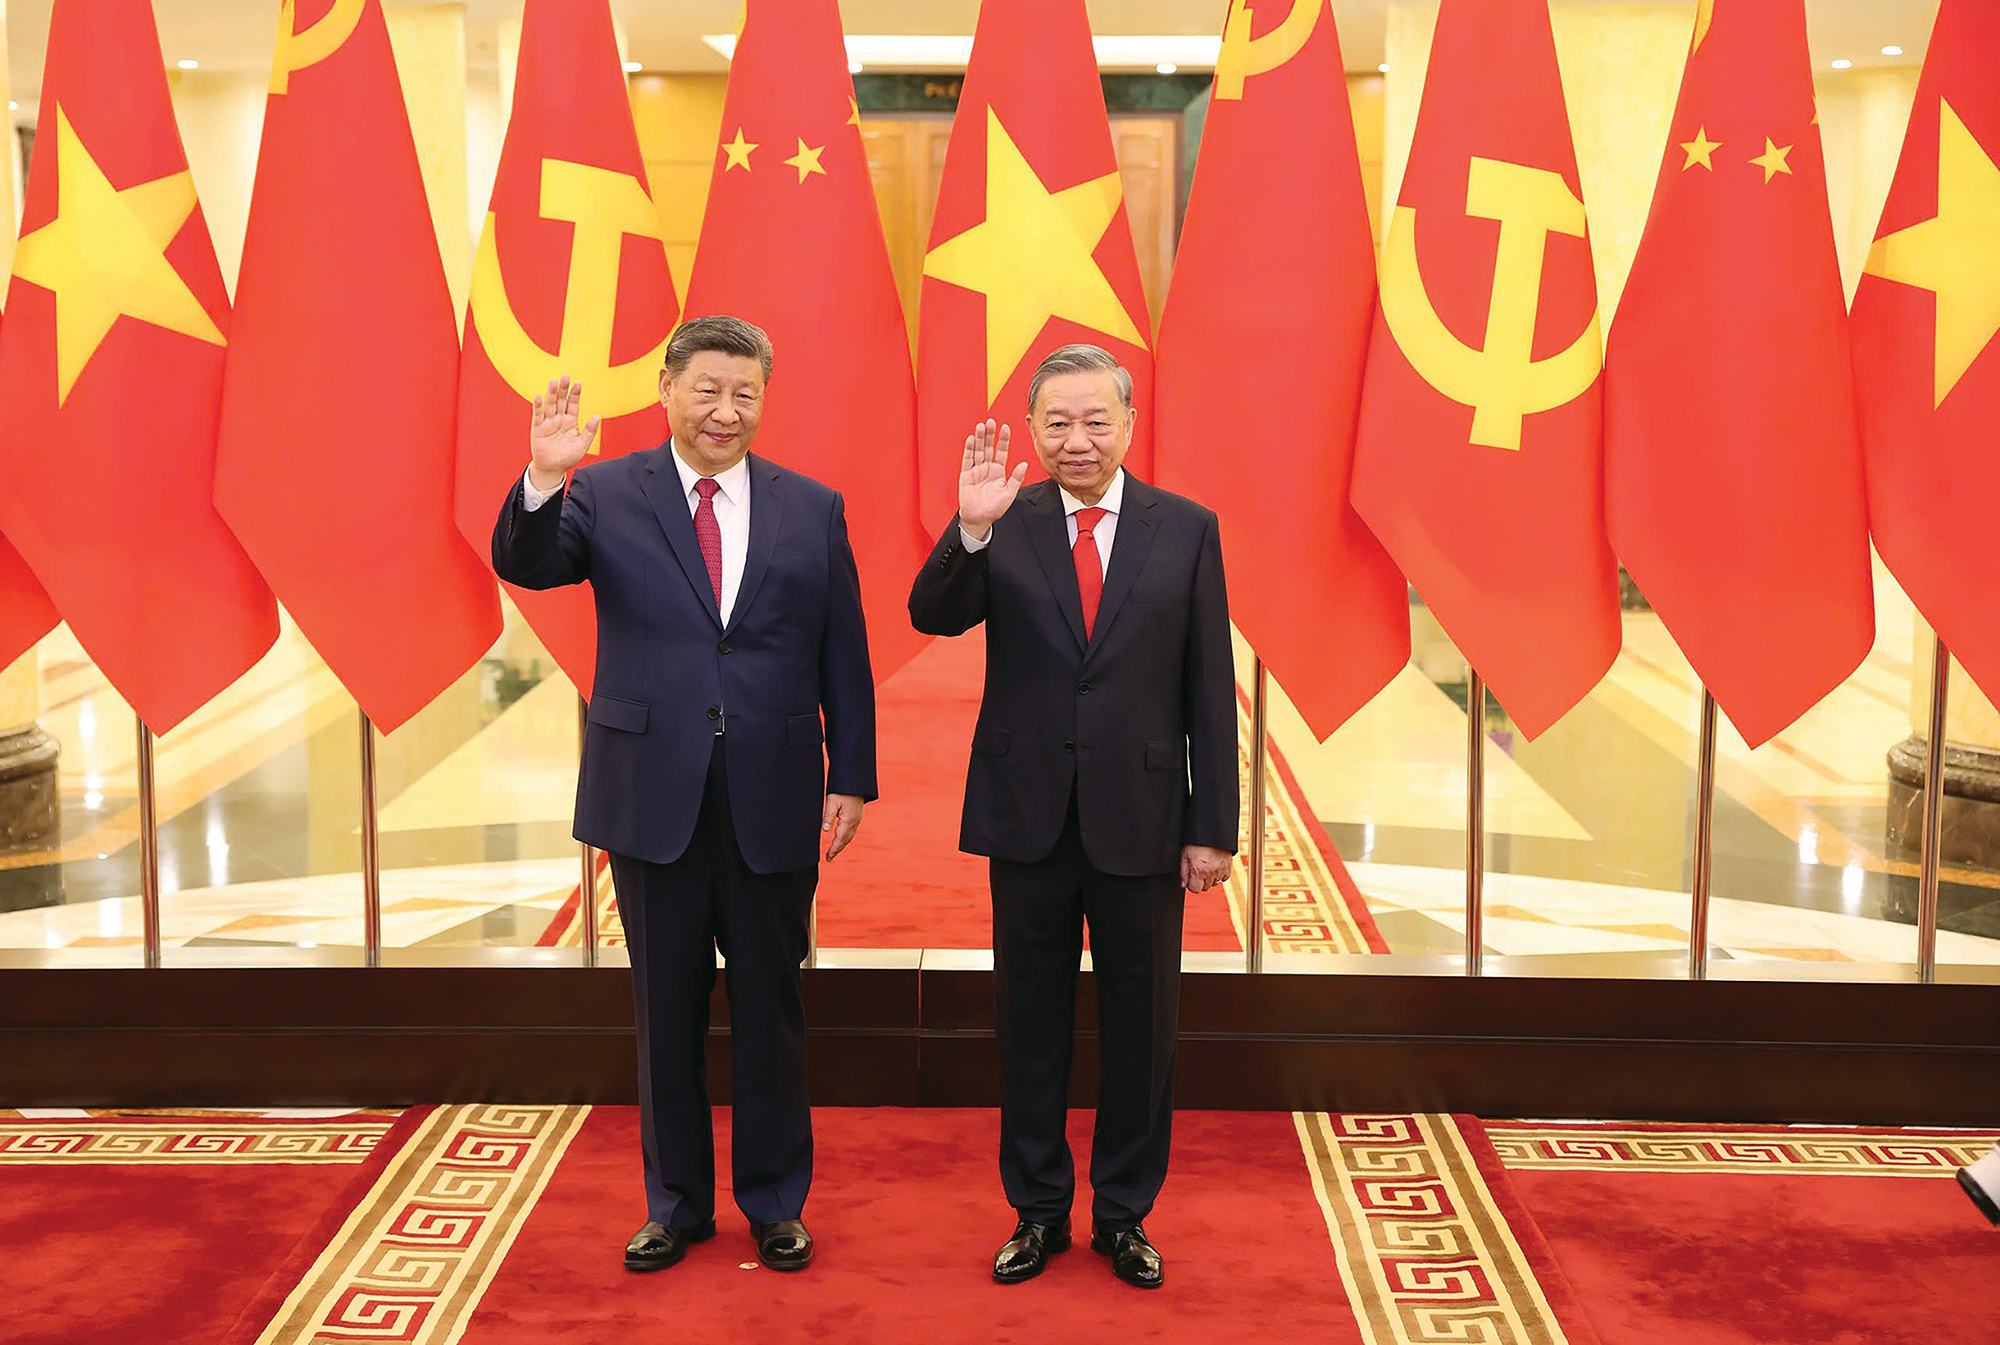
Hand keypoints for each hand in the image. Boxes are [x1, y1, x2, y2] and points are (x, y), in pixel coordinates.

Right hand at [529, 375, 599, 489]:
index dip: (575, 394)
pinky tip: (539, 396)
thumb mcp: (582, 444)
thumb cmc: (568, 457)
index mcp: (570, 421)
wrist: (553, 468)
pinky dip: (538, 406)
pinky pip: (538, 415)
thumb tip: (598, 416)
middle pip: (561, 401)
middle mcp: (559, 419)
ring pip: (550, 405)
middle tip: (566, 376)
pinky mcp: (538, 428)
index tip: (578, 384)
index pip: (573, 404)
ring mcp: (548, 422)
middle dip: (563, 389)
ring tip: (554, 382)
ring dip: (551, 393)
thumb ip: (589, 431)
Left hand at [822, 794, 864, 860]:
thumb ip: (828, 816)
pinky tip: (841, 838)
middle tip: (829, 858)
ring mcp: (857, 819)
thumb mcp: (831, 801)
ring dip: (842, 845)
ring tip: (834, 851)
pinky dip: (846, 838)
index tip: (828, 858)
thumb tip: (825, 830)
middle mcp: (854, 822)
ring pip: (849, 836)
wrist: (856, 782)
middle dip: (837, 850)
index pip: (840, 839)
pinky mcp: (858, 816)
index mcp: (848, 820)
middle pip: (846, 840)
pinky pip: (852, 831)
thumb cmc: (842, 790)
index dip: (834, 850)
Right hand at [958, 419, 1026, 538]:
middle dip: (990, 435)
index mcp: (998, 471)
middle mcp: (987, 468)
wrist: (980, 519)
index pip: (1001, 451)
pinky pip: (968, 460)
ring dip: (980, 439)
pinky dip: (969, 450)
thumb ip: (1016, 478)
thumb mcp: (1010, 493)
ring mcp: (976, 470)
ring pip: (978, 451)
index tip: (1005, 427)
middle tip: (991, 421)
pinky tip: (972, 439)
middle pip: (988, 448)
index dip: (1003, 440)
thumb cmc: (995, 508)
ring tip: (981, 426)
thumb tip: (1024, 464)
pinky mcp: (966, 475)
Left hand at [1180, 844, 1232, 893]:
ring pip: (1214, 883)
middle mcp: (1210, 873)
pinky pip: (1224, 878)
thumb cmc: (1196, 842)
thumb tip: (1183, 884)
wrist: (1211, 831)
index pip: (1195, 890)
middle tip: (1198, 870)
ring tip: (1207, 867)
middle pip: (1204, 888)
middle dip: (1200, 881)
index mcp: (1198, 871)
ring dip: (1210, 878)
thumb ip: (1183, 872)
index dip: (1191, 884)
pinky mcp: (1228, 867)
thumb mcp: (1185, 855)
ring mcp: (1220, 871)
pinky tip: (1215, 866)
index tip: (1191, 877)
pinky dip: (1220, 875)